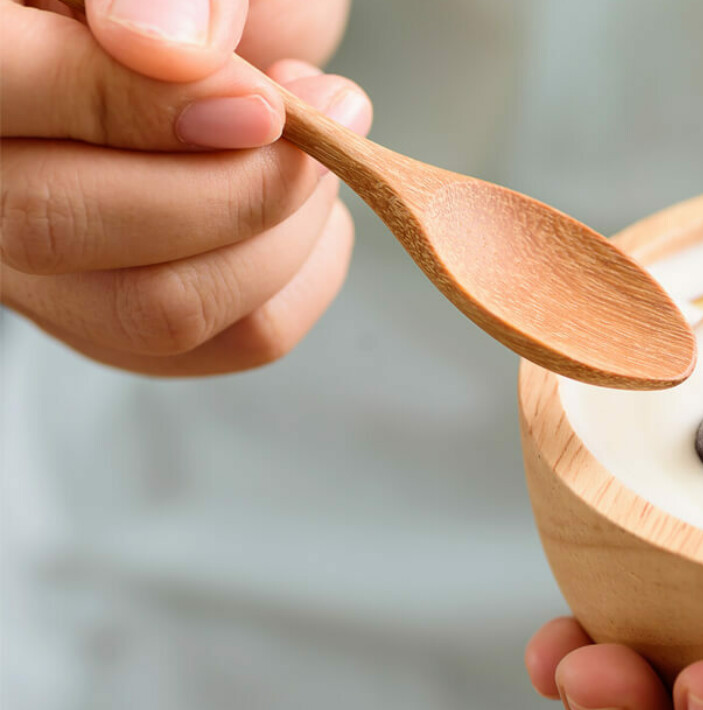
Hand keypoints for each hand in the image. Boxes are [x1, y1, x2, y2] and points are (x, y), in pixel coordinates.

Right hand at [1, 0, 365, 374]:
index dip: (133, 106)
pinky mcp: (130, 321)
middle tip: (319, 119)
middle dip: (234, 187)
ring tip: (318, 153)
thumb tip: (166, 47)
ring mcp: (41, 265)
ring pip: (156, 309)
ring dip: (285, 235)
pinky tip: (309, 209)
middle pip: (56, 226)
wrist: (228, 34)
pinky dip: (306, 275)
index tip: (260, 104)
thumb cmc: (202, 0)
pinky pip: (233, 341)